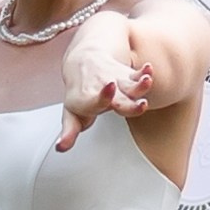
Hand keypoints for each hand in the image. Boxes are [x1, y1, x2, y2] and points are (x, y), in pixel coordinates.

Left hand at [57, 19, 152, 149]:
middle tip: (142, 105)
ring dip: (141, 84)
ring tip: (148, 80)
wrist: (83, 62)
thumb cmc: (79, 95)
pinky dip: (144, 72)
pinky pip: (137, 74)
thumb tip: (60, 147)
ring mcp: (116, 82)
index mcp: (87, 100)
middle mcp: (102, 90)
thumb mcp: (71, 114)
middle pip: (120, 100)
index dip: (102, 97)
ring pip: (131, 85)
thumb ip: (69, 132)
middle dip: (131, 104)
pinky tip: (149, 69)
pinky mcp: (126, 76)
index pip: (94, 101)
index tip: (110, 88)